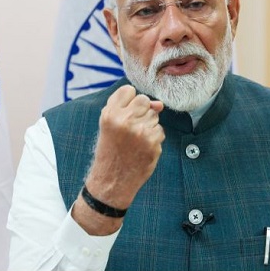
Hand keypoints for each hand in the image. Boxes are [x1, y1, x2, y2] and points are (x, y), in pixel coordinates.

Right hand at [85, 84, 164, 210]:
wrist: (112, 180)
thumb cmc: (110, 149)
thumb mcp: (109, 125)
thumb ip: (128, 107)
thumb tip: (159, 104)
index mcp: (110, 114)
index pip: (129, 90)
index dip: (129, 102)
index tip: (124, 114)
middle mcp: (125, 120)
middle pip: (144, 100)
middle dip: (141, 111)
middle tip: (131, 128)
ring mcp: (140, 132)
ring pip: (154, 115)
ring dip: (148, 125)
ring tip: (134, 140)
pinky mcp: (153, 143)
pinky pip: (160, 130)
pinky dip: (154, 139)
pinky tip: (142, 148)